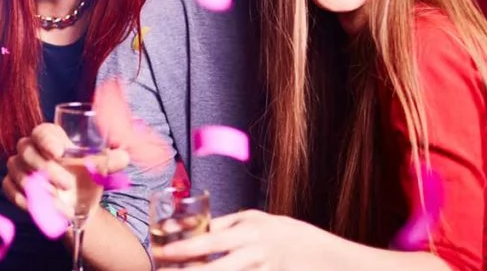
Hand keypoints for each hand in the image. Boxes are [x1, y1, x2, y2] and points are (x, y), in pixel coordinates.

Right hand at [0, 123, 129, 218]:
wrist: (78, 203)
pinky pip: (10, 189)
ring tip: (61, 204)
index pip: (41, 131)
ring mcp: (18, 166)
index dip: (46, 139)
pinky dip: (24, 200)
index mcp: (51, 137)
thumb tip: (125, 154)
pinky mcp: (11, 184)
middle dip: (47, 170)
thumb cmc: (86, 176)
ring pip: (19, 172)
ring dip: (40, 190)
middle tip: (67, 185)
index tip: (58, 151)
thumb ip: (113, 158)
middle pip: (27, 151)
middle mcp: (30, 148)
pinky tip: (41, 208)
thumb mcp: (102, 166)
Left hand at [152, 210, 336, 270]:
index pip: (208, 236)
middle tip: (159, 267)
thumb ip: (228, 224)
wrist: (327, 258)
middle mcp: (254, 248)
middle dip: (182, 266)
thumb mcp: (258, 220)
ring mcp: (263, 268)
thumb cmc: (287, 234)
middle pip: (211, 261)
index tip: (160, 245)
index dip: (182, 242)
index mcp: (249, 228)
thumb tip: (195, 227)